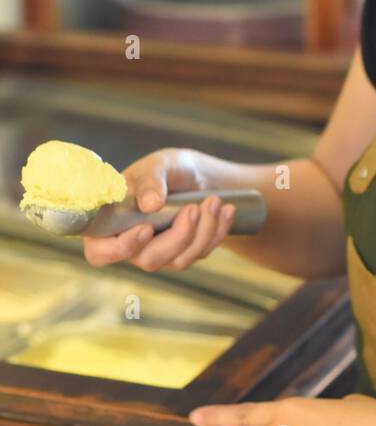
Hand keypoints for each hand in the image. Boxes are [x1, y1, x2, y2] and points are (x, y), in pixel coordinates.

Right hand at [82, 146, 235, 271]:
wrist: (199, 176)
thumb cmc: (168, 169)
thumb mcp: (158, 165)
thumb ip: (150, 181)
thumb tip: (149, 205)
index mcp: (111, 222)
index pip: (99, 251)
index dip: (119, 248)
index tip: (146, 229)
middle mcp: (131, 244)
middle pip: (149, 259)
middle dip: (178, 236)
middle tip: (194, 208)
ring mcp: (159, 253)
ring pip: (180, 259)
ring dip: (202, 231)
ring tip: (214, 200)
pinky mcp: (184, 255)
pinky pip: (201, 252)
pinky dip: (216, 231)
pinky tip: (226, 209)